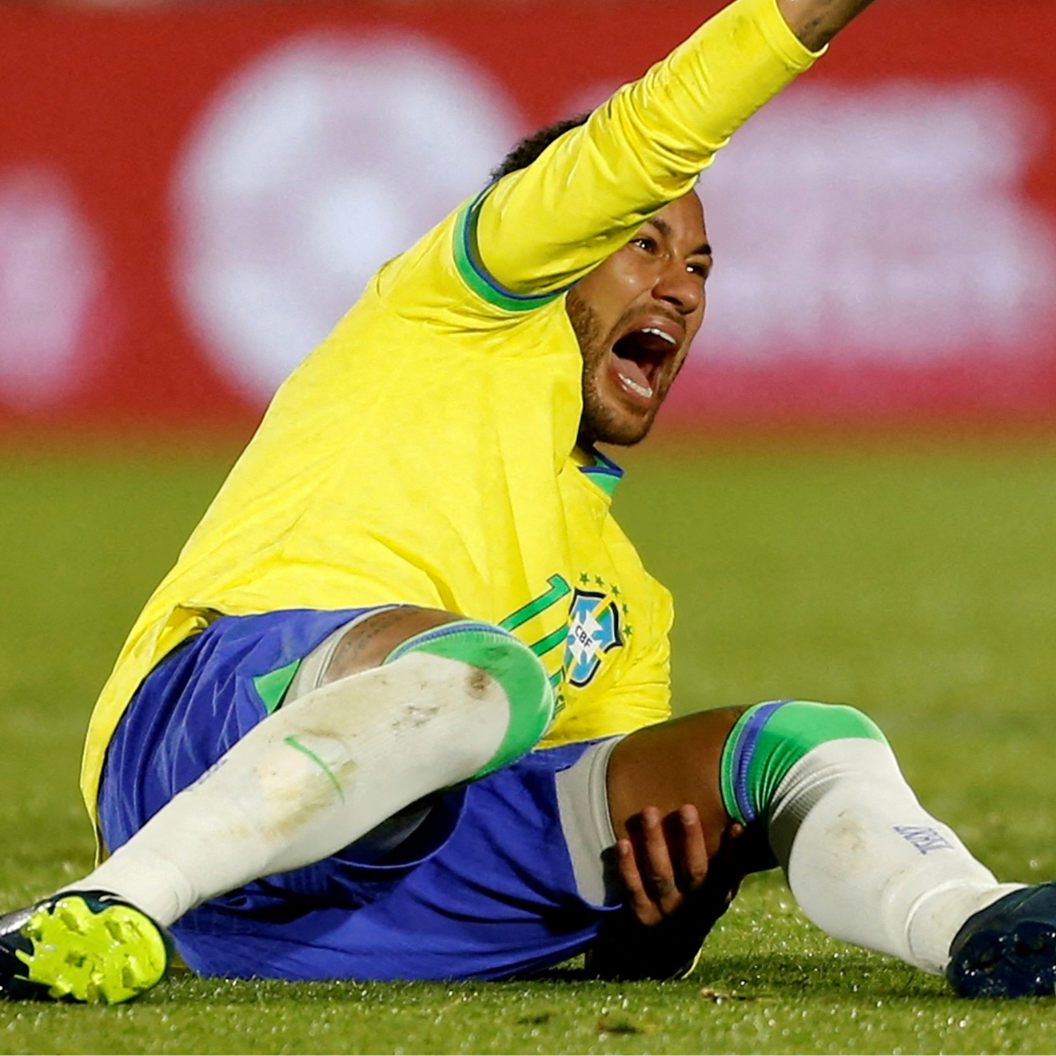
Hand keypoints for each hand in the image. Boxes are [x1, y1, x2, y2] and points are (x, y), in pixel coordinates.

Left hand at [585, 805, 751, 980]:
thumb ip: (732, 859)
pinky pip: (633, 890)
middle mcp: (693, 905)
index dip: (732, 850)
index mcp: (717, 896)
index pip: (727, 871)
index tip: (733, 824)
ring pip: (661, 876)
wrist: (673, 944)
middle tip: (686, 809)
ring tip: (649, 813)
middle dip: (691, 839)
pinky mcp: (643, 914)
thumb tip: (739, 824)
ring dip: (654, 843)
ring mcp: (667, 911)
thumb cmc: (701, 899)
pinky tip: (622, 843)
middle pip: (694, 871)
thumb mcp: (721, 885)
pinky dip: (627, 867)